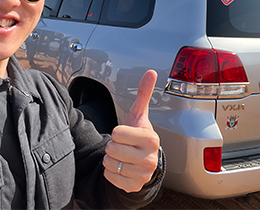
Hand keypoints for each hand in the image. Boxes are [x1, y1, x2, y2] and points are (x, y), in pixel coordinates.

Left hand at [103, 70, 160, 192]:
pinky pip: (109, 176)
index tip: (127, 135)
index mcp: (151, 139)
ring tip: (123, 157)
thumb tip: (151, 72)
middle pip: (111, 148)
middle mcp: (150, 158)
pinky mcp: (133, 186)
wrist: (146, 164)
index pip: (117, 132)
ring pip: (108, 163)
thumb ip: (144, 94)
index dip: (118, 132)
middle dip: (113, 146)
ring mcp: (142, 174)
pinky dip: (111, 172)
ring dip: (111, 159)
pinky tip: (122, 168)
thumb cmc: (139, 136)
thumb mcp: (140, 116)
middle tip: (124, 146)